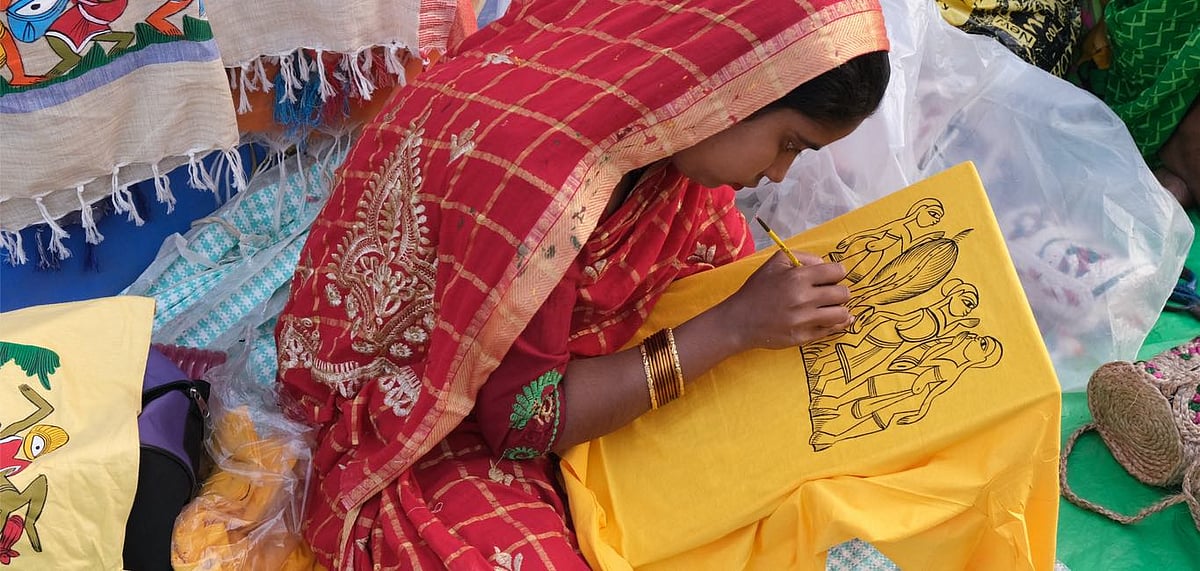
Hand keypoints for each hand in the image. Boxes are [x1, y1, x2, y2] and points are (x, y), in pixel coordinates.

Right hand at [717, 250, 852, 350]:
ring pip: (842, 314)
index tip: (831, 277)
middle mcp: (804, 299)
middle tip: (829, 294)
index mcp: (798, 277)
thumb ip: (803, 257)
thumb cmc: (758, 290)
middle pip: (844, 293)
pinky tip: (831, 320)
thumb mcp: (775, 262)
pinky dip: (835, 324)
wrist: (740, 320)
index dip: (837, 273)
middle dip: (839, 292)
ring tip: (830, 308)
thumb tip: (824, 265)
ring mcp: (804, 320)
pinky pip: (831, 330)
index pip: (838, 271)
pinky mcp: (804, 337)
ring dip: (839, 309)